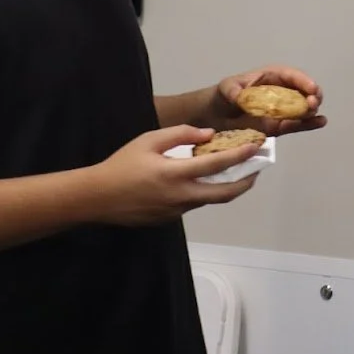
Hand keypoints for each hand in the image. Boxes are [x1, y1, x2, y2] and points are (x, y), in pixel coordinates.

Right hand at [88, 125, 262, 226]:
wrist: (97, 198)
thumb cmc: (122, 164)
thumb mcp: (148, 141)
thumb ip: (181, 134)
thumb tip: (209, 134)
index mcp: (175, 174)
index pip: (218, 165)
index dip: (240, 156)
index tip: (256, 146)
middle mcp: (181, 197)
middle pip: (225, 193)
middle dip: (246, 181)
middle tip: (256, 169)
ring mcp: (176, 211)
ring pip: (210, 200)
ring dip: (226, 188)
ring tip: (235, 172)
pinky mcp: (170, 219)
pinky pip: (194, 205)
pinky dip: (205, 192)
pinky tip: (204, 181)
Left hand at [213, 65, 326, 136]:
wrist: (215, 116)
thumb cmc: (223, 96)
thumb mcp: (226, 89)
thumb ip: (233, 91)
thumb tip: (240, 97)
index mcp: (271, 77)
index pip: (291, 76)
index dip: (303, 81)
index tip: (311, 88)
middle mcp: (281, 92)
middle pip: (303, 91)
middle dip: (312, 95)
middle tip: (313, 102)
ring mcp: (281, 110)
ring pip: (303, 108)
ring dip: (311, 109)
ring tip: (313, 112)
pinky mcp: (279, 126)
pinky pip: (296, 124)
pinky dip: (309, 123)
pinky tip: (321, 122)